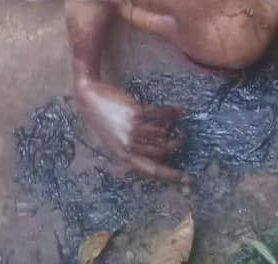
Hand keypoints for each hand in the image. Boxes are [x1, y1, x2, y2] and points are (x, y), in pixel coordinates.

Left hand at [74, 78, 188, 182]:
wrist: (89, 97)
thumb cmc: (100, 119)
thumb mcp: (112, 141)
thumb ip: (130, 151)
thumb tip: (157, 157)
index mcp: (123, 155)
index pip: (151, 170)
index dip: (172, 176)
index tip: (188, 179)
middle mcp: (129, 145)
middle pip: (162, 151)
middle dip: (174, 145)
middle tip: (180, 138)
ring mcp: (133, 129)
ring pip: (163, 134)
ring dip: (172, 128)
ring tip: (172, 121)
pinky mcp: (136, 113)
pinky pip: (161, 115)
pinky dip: (173, 113)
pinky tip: (180, 111)